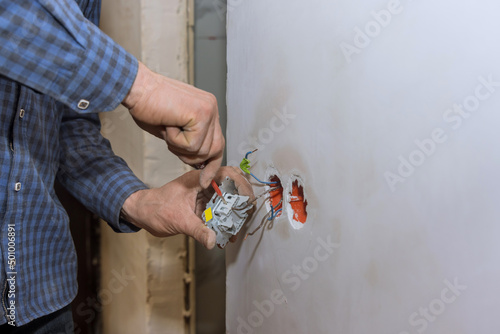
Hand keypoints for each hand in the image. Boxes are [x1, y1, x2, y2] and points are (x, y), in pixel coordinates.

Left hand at [121, 167, 254, 248]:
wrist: (142, 214)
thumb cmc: (156, 208)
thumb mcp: (179, 220)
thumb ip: (198, 230)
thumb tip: (213, 241)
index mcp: (199, 179)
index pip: (227, 174)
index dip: (241, 184)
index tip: (248, 199)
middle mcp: (204, 186)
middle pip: (231, 188)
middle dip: (241, 201)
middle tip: (247, 214)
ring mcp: (204, 197)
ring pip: (226, 202)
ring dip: (234, 215)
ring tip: (237, 230)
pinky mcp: (202, 209)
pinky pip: (218, 214)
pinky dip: (224, 224)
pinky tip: (226, 237)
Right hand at [122, 61, 224, 187]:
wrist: (136, 88)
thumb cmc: (148, 106)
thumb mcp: (173, 131)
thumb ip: (189, 143)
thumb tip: (200, 164)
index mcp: (207, 110)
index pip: (218, 143)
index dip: (212, 164)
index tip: (205, 179)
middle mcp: (212, 108)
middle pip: (214, 150)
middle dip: (193, 157)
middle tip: (172, 143)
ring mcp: (209, 110)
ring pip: (202, 150)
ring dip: (179, 147)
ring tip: (168, 128)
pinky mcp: (202, 114)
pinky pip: (192, 145)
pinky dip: (175, 141)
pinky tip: (168, 125)